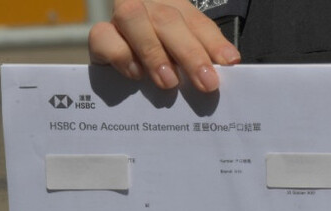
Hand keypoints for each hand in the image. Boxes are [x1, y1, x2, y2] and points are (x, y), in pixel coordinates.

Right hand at [88, 0, 240, 91]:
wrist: (117, 69)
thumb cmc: (161, 61)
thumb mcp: (184, 59)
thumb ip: (201, 61)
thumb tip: (222, 76)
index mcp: (176, 10)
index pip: (198, 22)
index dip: (213, 42)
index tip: (230, 62)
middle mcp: (149, 8)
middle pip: (168, 19)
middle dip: (190, 52)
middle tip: (206, 83)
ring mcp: (121, 19)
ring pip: (132, 17)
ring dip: (154, 52)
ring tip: (169, 82)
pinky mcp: (100, 36)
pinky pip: (103, 36)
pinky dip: (121, 55)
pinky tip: (135, 74)